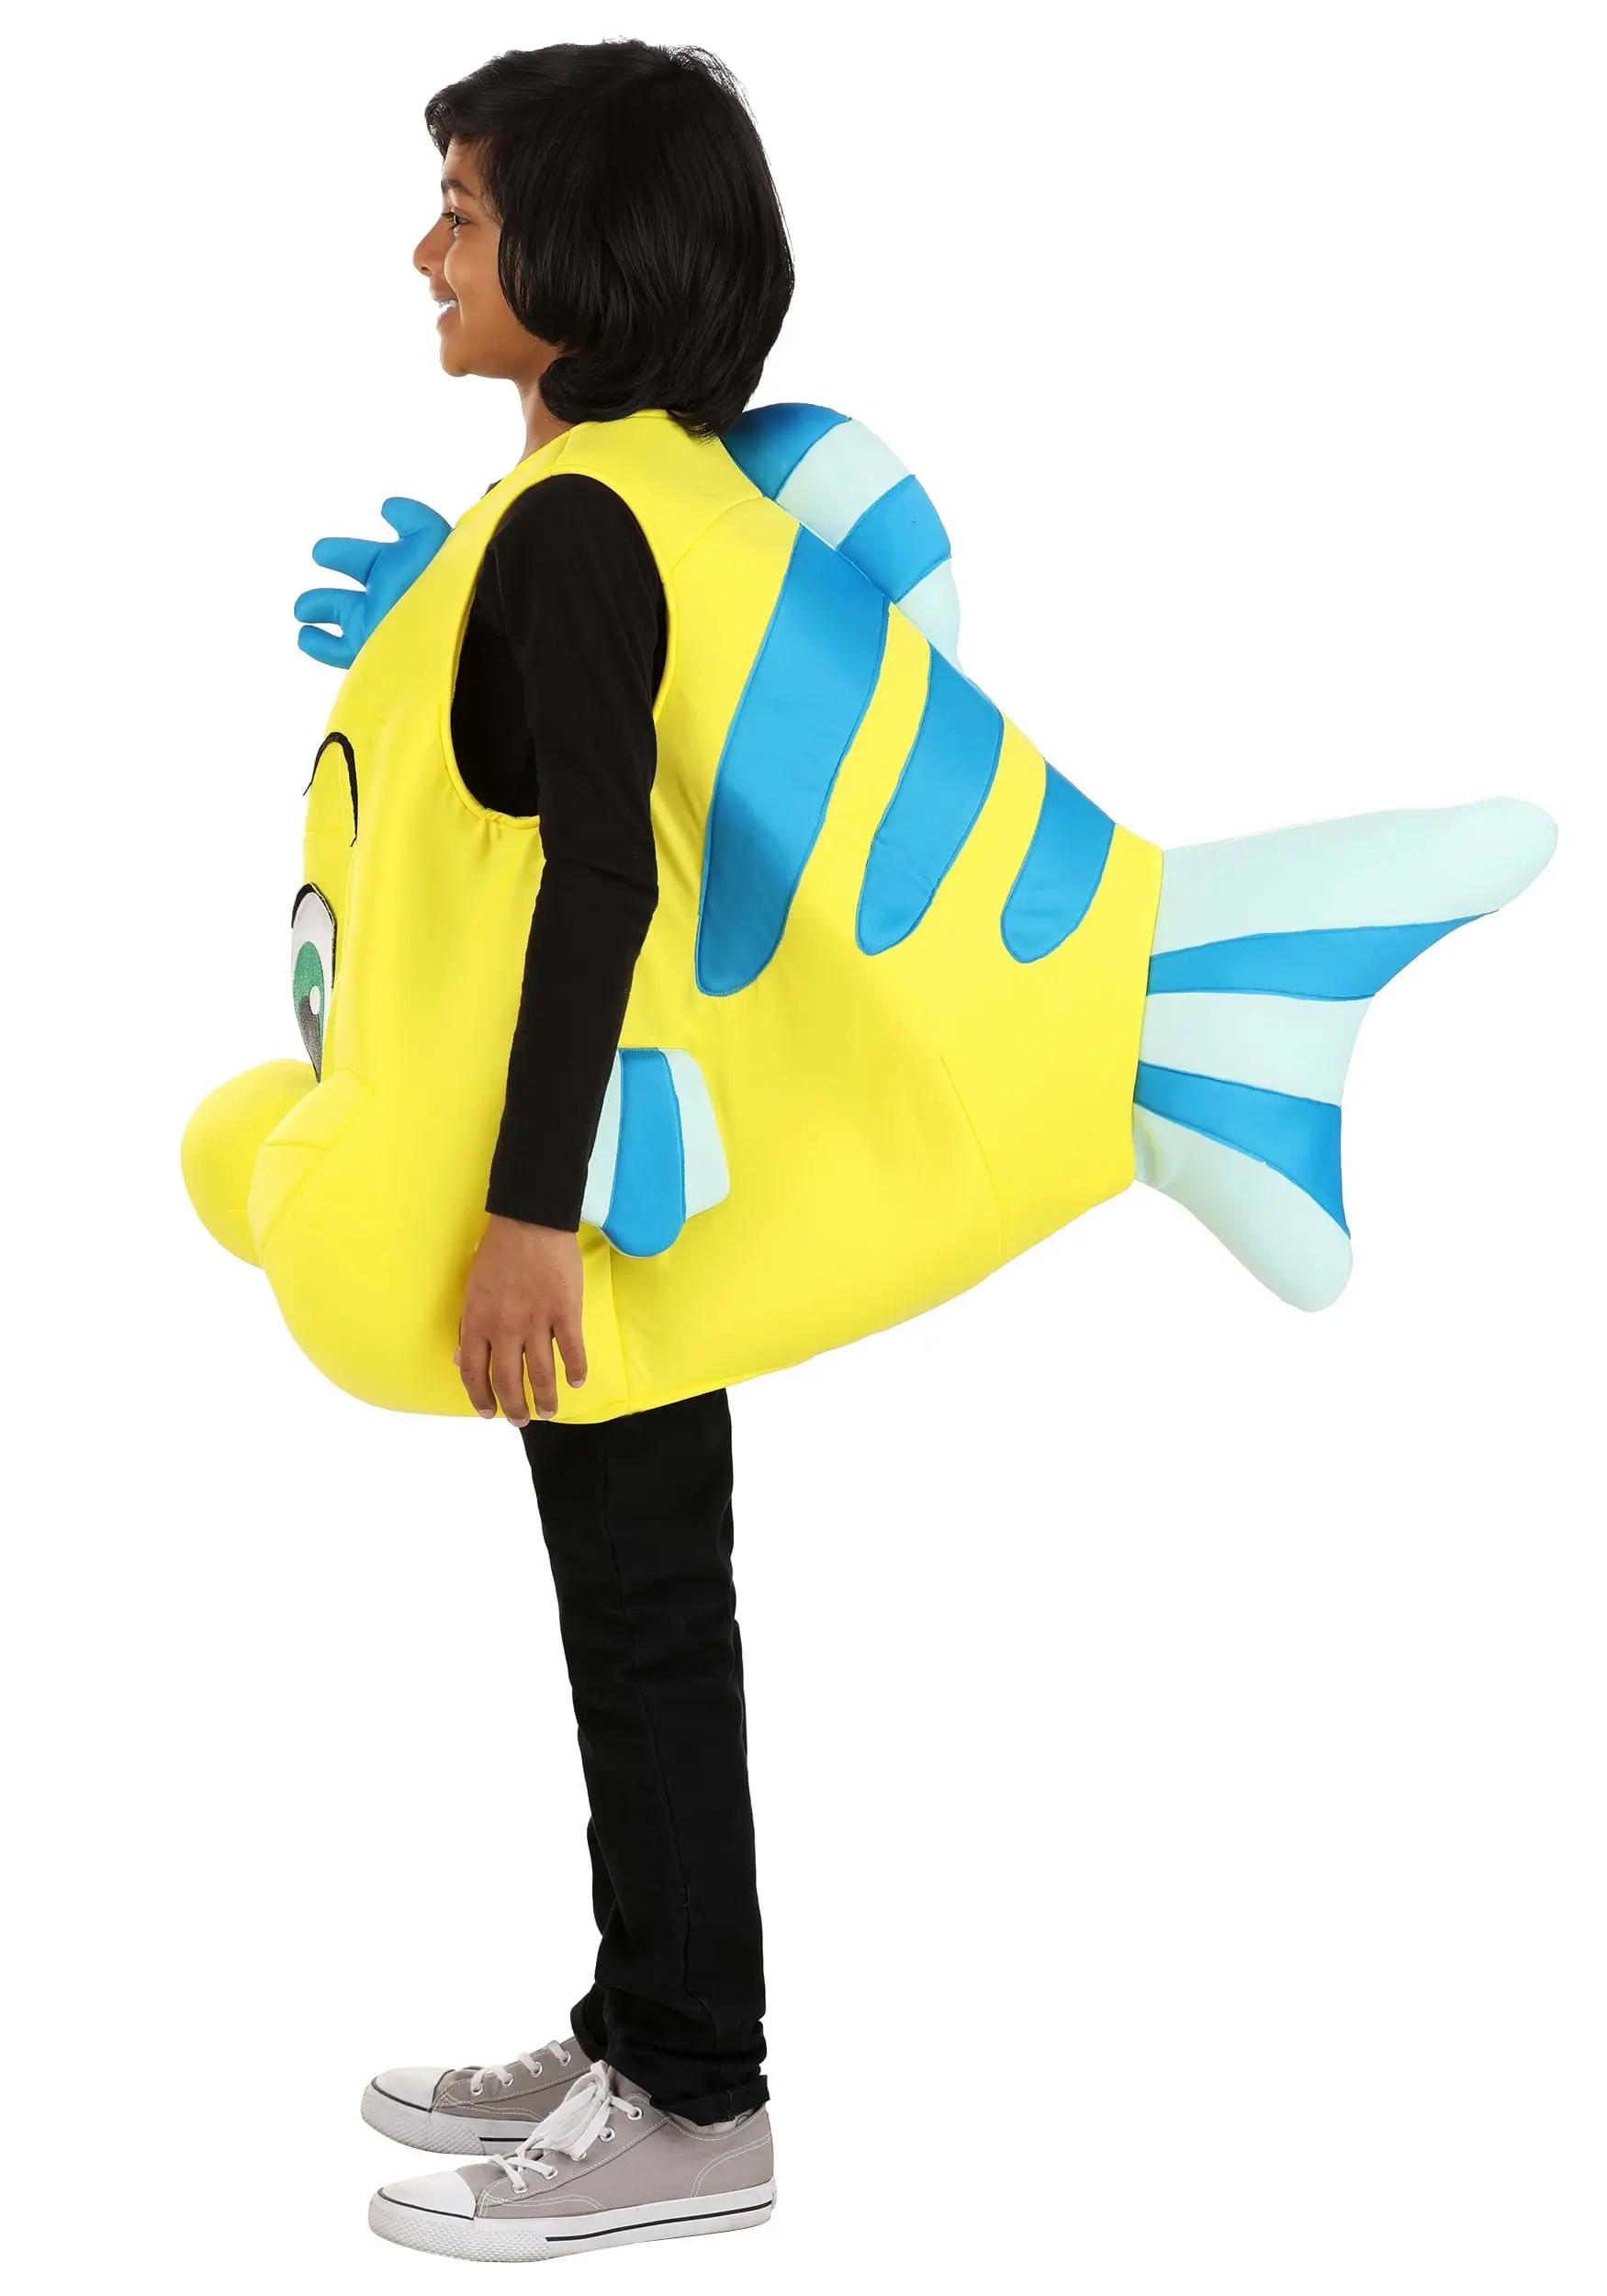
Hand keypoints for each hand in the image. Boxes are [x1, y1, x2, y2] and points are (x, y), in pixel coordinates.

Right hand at [293, 496, 451, 668]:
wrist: (455, 628)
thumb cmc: (445, 580)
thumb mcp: (430, 537)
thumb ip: (411, 517)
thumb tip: (387, 507)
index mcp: (399, 569)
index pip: (367, 558)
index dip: (345, 552)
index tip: (322, 552)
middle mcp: (387, 598)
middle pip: (355, 585)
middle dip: (336, 574)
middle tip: (318, 560)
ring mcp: (377, 626)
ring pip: (341, 616)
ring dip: (318, 607)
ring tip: (301, 609)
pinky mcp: (369, 652)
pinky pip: (339, 651)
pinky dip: (319, 645)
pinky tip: (306, 637)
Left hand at [455, 1215, 587, 1426]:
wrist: (530, 1221)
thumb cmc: (496, 1253)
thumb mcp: (471, 1289)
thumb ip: (466, 1325)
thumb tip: (459, 1358)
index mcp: (477, 1322)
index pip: (473, 1372)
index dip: (480, 1398)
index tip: (489, 1413)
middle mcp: (505, 1328)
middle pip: (508, 1380)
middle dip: (514, 1407)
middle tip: (521, 1420)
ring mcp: (537, 1321)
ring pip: (541, 1372)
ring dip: (545, 1397)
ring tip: (548, 1411)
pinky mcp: (566, 1311)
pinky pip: (572, 1349)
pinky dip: (576, 1369)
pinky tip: (577, 1381)